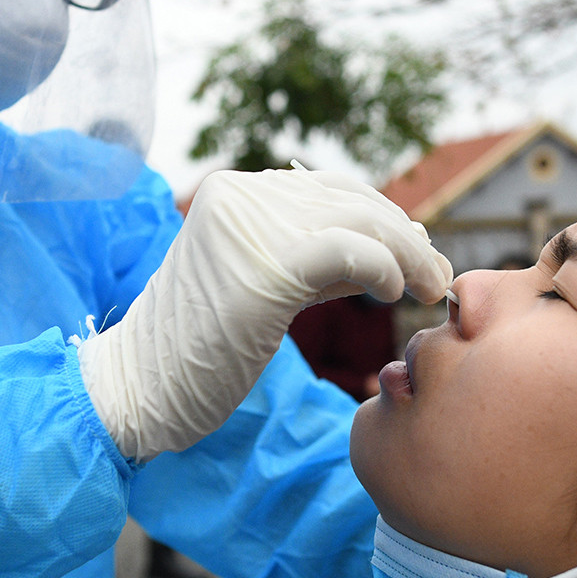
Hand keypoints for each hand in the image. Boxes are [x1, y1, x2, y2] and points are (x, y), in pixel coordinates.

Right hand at [77, 167, 451, 461]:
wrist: (138, 388)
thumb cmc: (198, 351)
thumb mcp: (265, 286)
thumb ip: (321, 257)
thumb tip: (406, 237)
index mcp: (234, 191)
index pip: (332, 189)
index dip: (386, 219)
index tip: (419, 256)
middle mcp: (241, 195)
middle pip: (353, 199)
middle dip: (407, 237)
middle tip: (438, 276)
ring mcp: (249, 227)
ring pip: (361, 221)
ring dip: (410, 255)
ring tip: (430, 288)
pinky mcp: (263, 269)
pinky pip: (350, 252)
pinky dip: (386, 269)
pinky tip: (395, 294)